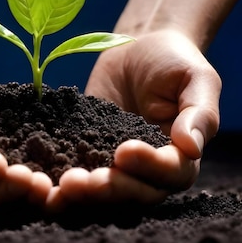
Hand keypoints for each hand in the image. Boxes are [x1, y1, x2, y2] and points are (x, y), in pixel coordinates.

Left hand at [51, 29, 220, 207]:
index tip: (124, 151)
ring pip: (104, 193)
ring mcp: (116, 166)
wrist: (137, 47)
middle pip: (134, 193)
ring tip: (62, 185)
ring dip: (83, 194)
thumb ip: (199, 113)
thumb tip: (192, 147)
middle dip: (108, 189)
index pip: (170, 174)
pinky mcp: (87, 155)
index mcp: (182, 157)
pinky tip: (42, 182)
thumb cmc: (174, 61)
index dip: (148, 167)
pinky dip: (60, 182)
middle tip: (80, 181)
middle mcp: (150, 171)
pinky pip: (77, 172)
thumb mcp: (195, 79)